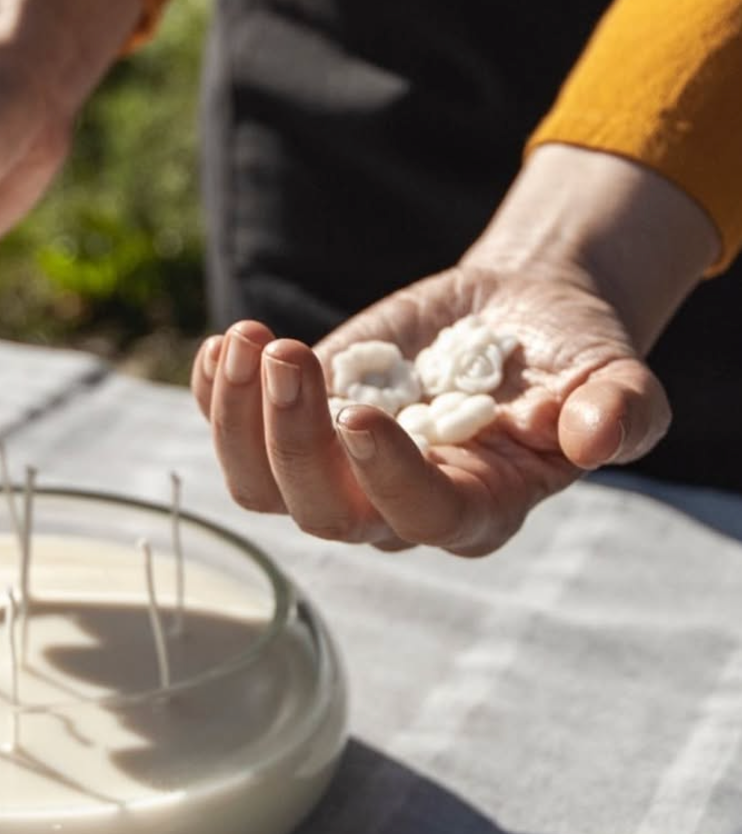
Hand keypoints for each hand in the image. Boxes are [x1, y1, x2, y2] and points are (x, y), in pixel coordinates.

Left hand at [193, 271, 666, 555]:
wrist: (513, 315)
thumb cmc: (568, 356)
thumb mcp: (616, 377)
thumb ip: (617, 412)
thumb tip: (587, 438)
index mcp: (477, 506)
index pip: (421, 518)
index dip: (384, 479)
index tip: (358, 413)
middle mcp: (395, 503)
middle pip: (323, 514)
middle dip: (291, 439)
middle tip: (287, 354)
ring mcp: (338, 466)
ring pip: (262, 486)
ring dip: (240, 419)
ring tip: (247, 341)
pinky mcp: (301, 423)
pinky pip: (236, 435)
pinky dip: (216, 397)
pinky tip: (224, 345)